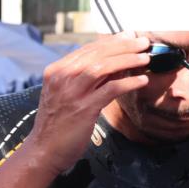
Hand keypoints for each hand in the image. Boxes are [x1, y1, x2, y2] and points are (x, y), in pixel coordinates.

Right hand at [29, 31, 150, 174]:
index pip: (87, 49)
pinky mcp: (83, 108)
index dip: (111, 41)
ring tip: (145, 58)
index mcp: (56, 71)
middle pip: (97, 54)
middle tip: (143, 42)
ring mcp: (72, 93)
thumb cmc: (56, 125)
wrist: (43, 151)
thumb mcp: (64, 94)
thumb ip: (82, 79)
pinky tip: (141, 81)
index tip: (129, 36)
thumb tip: (112, 65)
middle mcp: (62, 78)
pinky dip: (128, 83)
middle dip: (124, 46)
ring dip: (127, 60)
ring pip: (103, 67)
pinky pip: (110, 89)